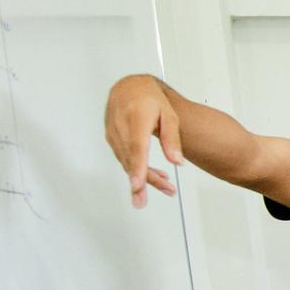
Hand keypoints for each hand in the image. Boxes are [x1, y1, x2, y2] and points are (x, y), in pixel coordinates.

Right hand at [104, 75, 182, 207]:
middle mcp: (121, 127)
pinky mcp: (112, 138)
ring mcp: (113, 133)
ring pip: (127, 162)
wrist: (128, 87)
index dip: (137, 168)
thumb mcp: (169, 115)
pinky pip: (124, 158)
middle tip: (142, 203)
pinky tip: (156, 176)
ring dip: (143, 178)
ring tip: (167, 188)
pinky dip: (138, 169)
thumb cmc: (150, 99)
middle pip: (130, 160)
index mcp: (137, 118)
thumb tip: (177, 162)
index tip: (136, 185)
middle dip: (139, 183)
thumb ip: (172, 138)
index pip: (136, 147)